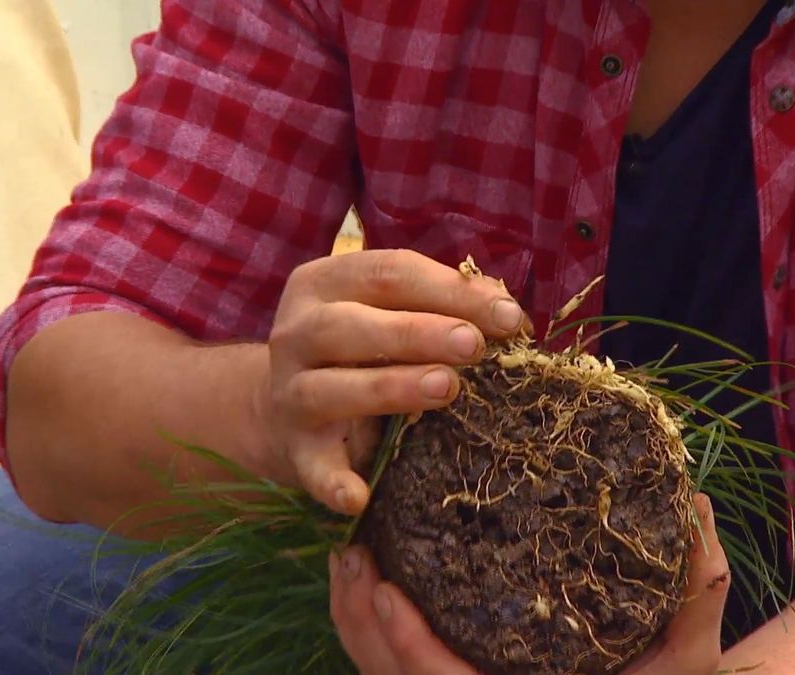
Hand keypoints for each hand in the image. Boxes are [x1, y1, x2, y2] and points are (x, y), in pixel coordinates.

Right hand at [260, 249, 526, 514]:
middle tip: (472, 345)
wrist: (287, 406)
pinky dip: (334, 483)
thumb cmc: (361, 346)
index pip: (387, 274)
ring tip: (446, 388)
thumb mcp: (391, 312)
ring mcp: (289, 392)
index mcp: (323, 284)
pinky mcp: (296, 447)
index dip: (448, 290)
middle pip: (350, 326)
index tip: (506, 314)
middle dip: (416, 332)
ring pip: (330, 388)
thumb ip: (441, 305)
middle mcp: (296, 333)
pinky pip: (313, 467)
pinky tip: (359, 496)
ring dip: (390, 387)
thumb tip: (506, 312)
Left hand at [328, 493, 729, 674]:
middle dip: (360, 623)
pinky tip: (372, 580)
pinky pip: (399, 668)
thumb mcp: (690, 660)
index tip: (382, 589)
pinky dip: (373, 631)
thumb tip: (696, 505)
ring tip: (350, 557)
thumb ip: (694, 594)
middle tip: (351, 555)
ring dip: (356, 621)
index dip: (404, 644)